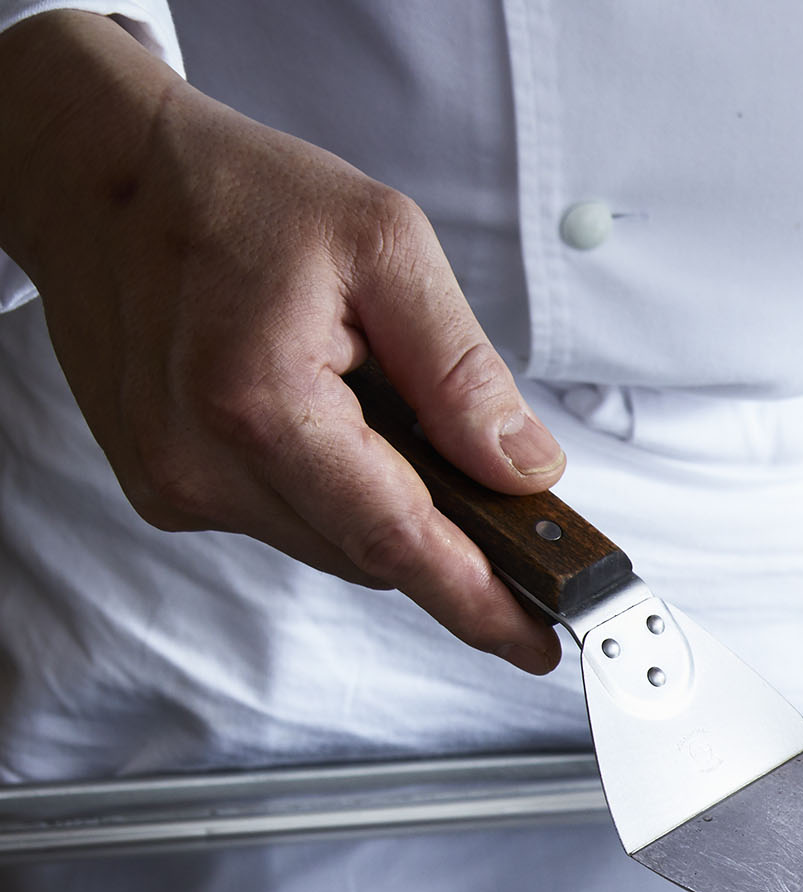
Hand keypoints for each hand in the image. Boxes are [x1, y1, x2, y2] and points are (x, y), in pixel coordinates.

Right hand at [0, 10, 562, 669]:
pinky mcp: (164, 486)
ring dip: (381, 500)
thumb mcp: (386, 246)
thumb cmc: (231, 193)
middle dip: (446, 535)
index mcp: (258, 402)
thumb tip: (523, 469)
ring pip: (331, 543)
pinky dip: (329, 485)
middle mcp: (202, 460)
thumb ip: (461, 371)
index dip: (480, 600)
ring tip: (382, 407)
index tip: (540, 641)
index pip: (395, 538)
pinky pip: (284, 518)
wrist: (99, 175)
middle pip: (370, 553)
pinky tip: (325, 414)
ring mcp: (174, 481)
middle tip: (500, 495)